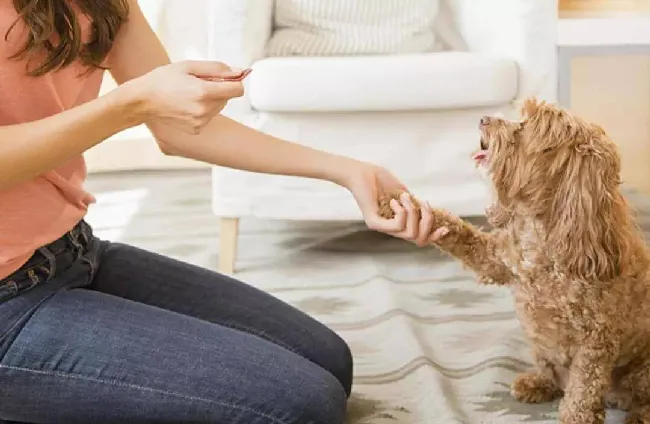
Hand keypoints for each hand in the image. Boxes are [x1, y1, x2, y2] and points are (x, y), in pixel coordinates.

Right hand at [122, 60, 245, 134]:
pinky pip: (209, 117)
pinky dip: (203, 110)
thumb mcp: (189, 66)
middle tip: (198, 83)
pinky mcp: (196, 129)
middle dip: (219, 89)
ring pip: (219, 108)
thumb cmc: (163, 79)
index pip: (237, 89)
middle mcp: (204, 110)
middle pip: (228, 98)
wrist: (143, 100)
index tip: (228, 77)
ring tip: (190, 94)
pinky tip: (187, 105)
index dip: (235, 81)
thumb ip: (217, 68)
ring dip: (211, 100)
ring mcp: (200, 122)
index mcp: (203, 92)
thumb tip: (239, 72)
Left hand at [343, 162, 445, 244]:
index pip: (419, 239)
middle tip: (424, 204)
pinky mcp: (374, 223)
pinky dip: (401, 212)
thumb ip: (416, 205)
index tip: (445, 227)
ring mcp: (381, 227)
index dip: (434, 236)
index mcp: (397, 224)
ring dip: (413, 212)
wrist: (360, 173)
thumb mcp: (404, 194)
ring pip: (409, 233)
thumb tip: (430, 212)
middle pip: (418, 239)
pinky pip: (397, 226)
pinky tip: (395, 200)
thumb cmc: (380, 180)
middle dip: (427, 221)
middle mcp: (389, 229)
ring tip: (404, 197)